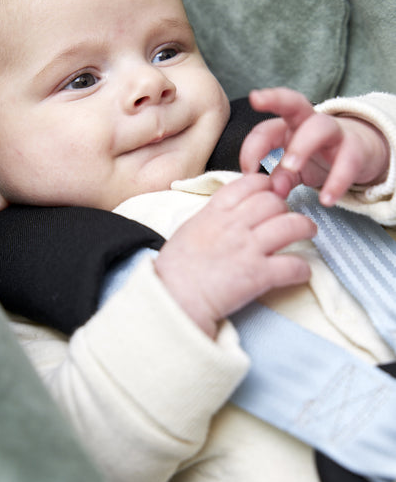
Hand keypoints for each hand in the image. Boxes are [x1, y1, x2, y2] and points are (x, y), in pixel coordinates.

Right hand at [154, 173, 315, 337]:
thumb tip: (230, 212)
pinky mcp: (259, 275)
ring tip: (308, 232)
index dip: (266, 185)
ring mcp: (248, 248)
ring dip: (305, 227)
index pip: (250, 184)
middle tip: (288, 217)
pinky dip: (302, 268)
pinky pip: (293, 265)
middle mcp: (235, 225)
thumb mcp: (190, 229)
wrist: (173, 297)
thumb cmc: (175, 269)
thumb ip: (213, 217)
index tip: (271, 192)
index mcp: (215, 212)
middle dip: (286, 207)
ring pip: (292, 225)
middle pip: (274, 201)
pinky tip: (301, 271)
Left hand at [239, 87, 389, 205]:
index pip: (264, 129)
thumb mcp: (294, 169)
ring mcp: (334, 132)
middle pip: (293, 102)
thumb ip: (280, 178)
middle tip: (257, 102)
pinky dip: (337, 180)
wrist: (360, 155)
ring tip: (291, 168)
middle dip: (275, 99)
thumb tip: (272, 192)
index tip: (246, 172)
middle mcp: (309, 122)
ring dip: (302, 145)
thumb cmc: (317, 158)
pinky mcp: (356, 147)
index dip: (251, 149)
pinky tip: (327, 200)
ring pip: (320, 126)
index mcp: (288, 126)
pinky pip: (348, 160)